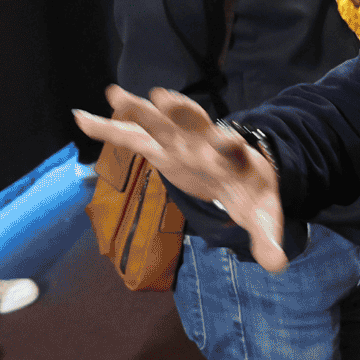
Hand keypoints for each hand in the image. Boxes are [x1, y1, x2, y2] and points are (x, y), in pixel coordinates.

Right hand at [73, 85, 287, 271]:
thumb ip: (267, 237)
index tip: (227, 138)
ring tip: (115, 94)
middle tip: (162, 96)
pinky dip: (107, 128)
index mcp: (232, 157)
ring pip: (156, 123)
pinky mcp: (159, 147)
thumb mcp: (262, 214)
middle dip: (177, 111)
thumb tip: (278, 265)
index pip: (232, 148)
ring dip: (138, 110)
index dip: (229, 144)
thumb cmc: (250, 192)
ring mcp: (178, 141)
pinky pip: (129, 137)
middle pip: (191, 124)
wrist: (240, 171)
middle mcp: (203, 141)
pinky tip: (81, 118)